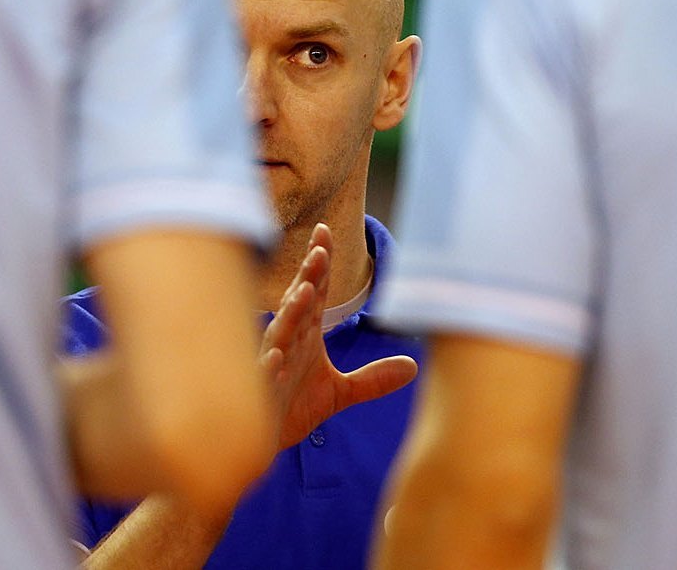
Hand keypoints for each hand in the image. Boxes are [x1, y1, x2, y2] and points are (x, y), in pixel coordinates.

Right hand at [259, 223, 417, 449]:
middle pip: (299, 303)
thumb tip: (413, 366)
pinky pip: (264, 376)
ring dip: (291, 312)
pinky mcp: (263, 392)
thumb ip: (374, 378)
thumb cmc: (294, 407)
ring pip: (281, 333)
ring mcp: (273, 364)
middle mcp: (288, 342)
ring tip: (303, 292)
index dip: (320, 264)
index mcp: (305, 335)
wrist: (264, 443)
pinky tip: (277, 356)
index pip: (314, 292)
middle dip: (308, 276)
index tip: (325, 232)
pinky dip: (269, 365)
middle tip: (320, 249)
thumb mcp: (341, 392)